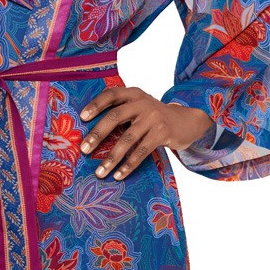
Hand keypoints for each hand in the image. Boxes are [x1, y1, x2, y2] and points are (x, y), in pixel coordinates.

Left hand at [80, 86, 213, 179]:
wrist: (186, 121)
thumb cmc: (153, 117)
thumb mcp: (139, 107)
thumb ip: (121, 111)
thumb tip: (90, 133)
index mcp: (133, 94)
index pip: (111, 94)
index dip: (96, 104)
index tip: (82, 117)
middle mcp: (142, 102)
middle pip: (115, 116)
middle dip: (97, 134)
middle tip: (84, 149)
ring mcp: (154, 117)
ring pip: (128, 138)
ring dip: (112, 157)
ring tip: (99, 172)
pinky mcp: (162, 133)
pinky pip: (142, 151)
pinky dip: (129, 165)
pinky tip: (118, 174)